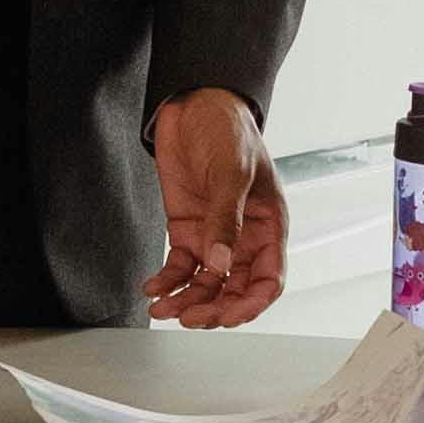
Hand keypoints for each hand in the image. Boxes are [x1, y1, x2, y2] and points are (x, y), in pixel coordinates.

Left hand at [147, 88, 286, 325]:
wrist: (193, 105)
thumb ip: (226, 220)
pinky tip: (154, 289)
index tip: (227, 317)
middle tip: (189, 317)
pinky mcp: (187, 230)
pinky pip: (180, 267)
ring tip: (164, 308)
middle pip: (234, 289)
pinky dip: (167, 281)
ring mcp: (214, 236)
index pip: (269, 280)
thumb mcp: (232, 172)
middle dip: (213, 308)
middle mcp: (244, 237)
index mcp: (269, 226)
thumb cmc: (227, 130)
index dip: (251, 304)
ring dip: (186, 300)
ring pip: (205, 284)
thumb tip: (220, 264)